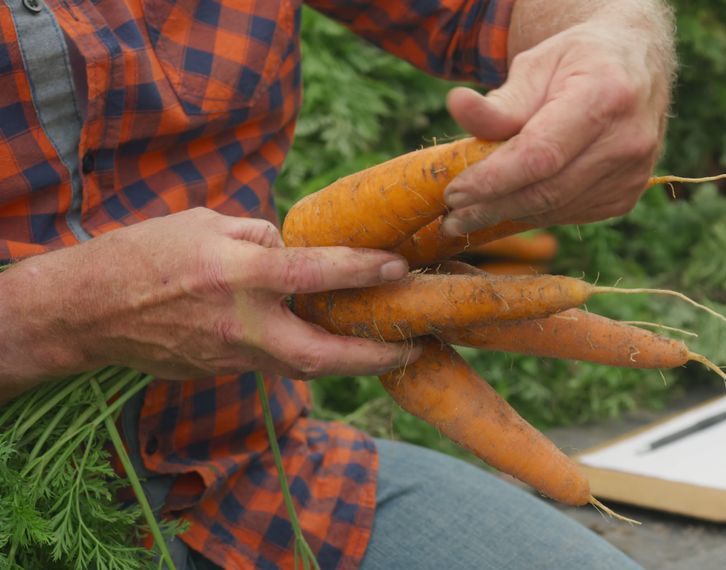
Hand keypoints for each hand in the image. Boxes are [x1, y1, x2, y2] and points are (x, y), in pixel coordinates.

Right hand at [0, 208, 417, 385]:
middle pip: (322, 355)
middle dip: (374, 357)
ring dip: (346, 362)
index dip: (362, 271)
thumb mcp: (207, 222)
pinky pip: (274, 365)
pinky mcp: (220, 371)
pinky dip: (305, 355)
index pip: (314, 275)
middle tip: (413, 347)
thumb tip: (296, 251)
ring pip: (303, 368)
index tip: (398, 266)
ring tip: (384, 349)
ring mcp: (231, 356)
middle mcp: (240, 324)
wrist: (86, 309)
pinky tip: (326, 342)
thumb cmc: (145, 253)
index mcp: (237, 275)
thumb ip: (261, 237)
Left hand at [441, 18, 670, 234]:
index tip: (454, 192)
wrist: (635, 66)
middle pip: (547, 191)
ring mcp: (633, 173)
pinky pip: (570, 214)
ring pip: (557, 210)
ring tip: (469, 214)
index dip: (493, 179)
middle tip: (451, 216)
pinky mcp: (627, 196)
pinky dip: (535, 214)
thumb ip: (501, 100)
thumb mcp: (538, 66)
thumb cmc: (578, 62)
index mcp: (606, 96)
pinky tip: (510, 206)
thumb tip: (457, 107)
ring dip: (508, 216)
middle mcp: (627, 140)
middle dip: (492, 207)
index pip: (541, 154)